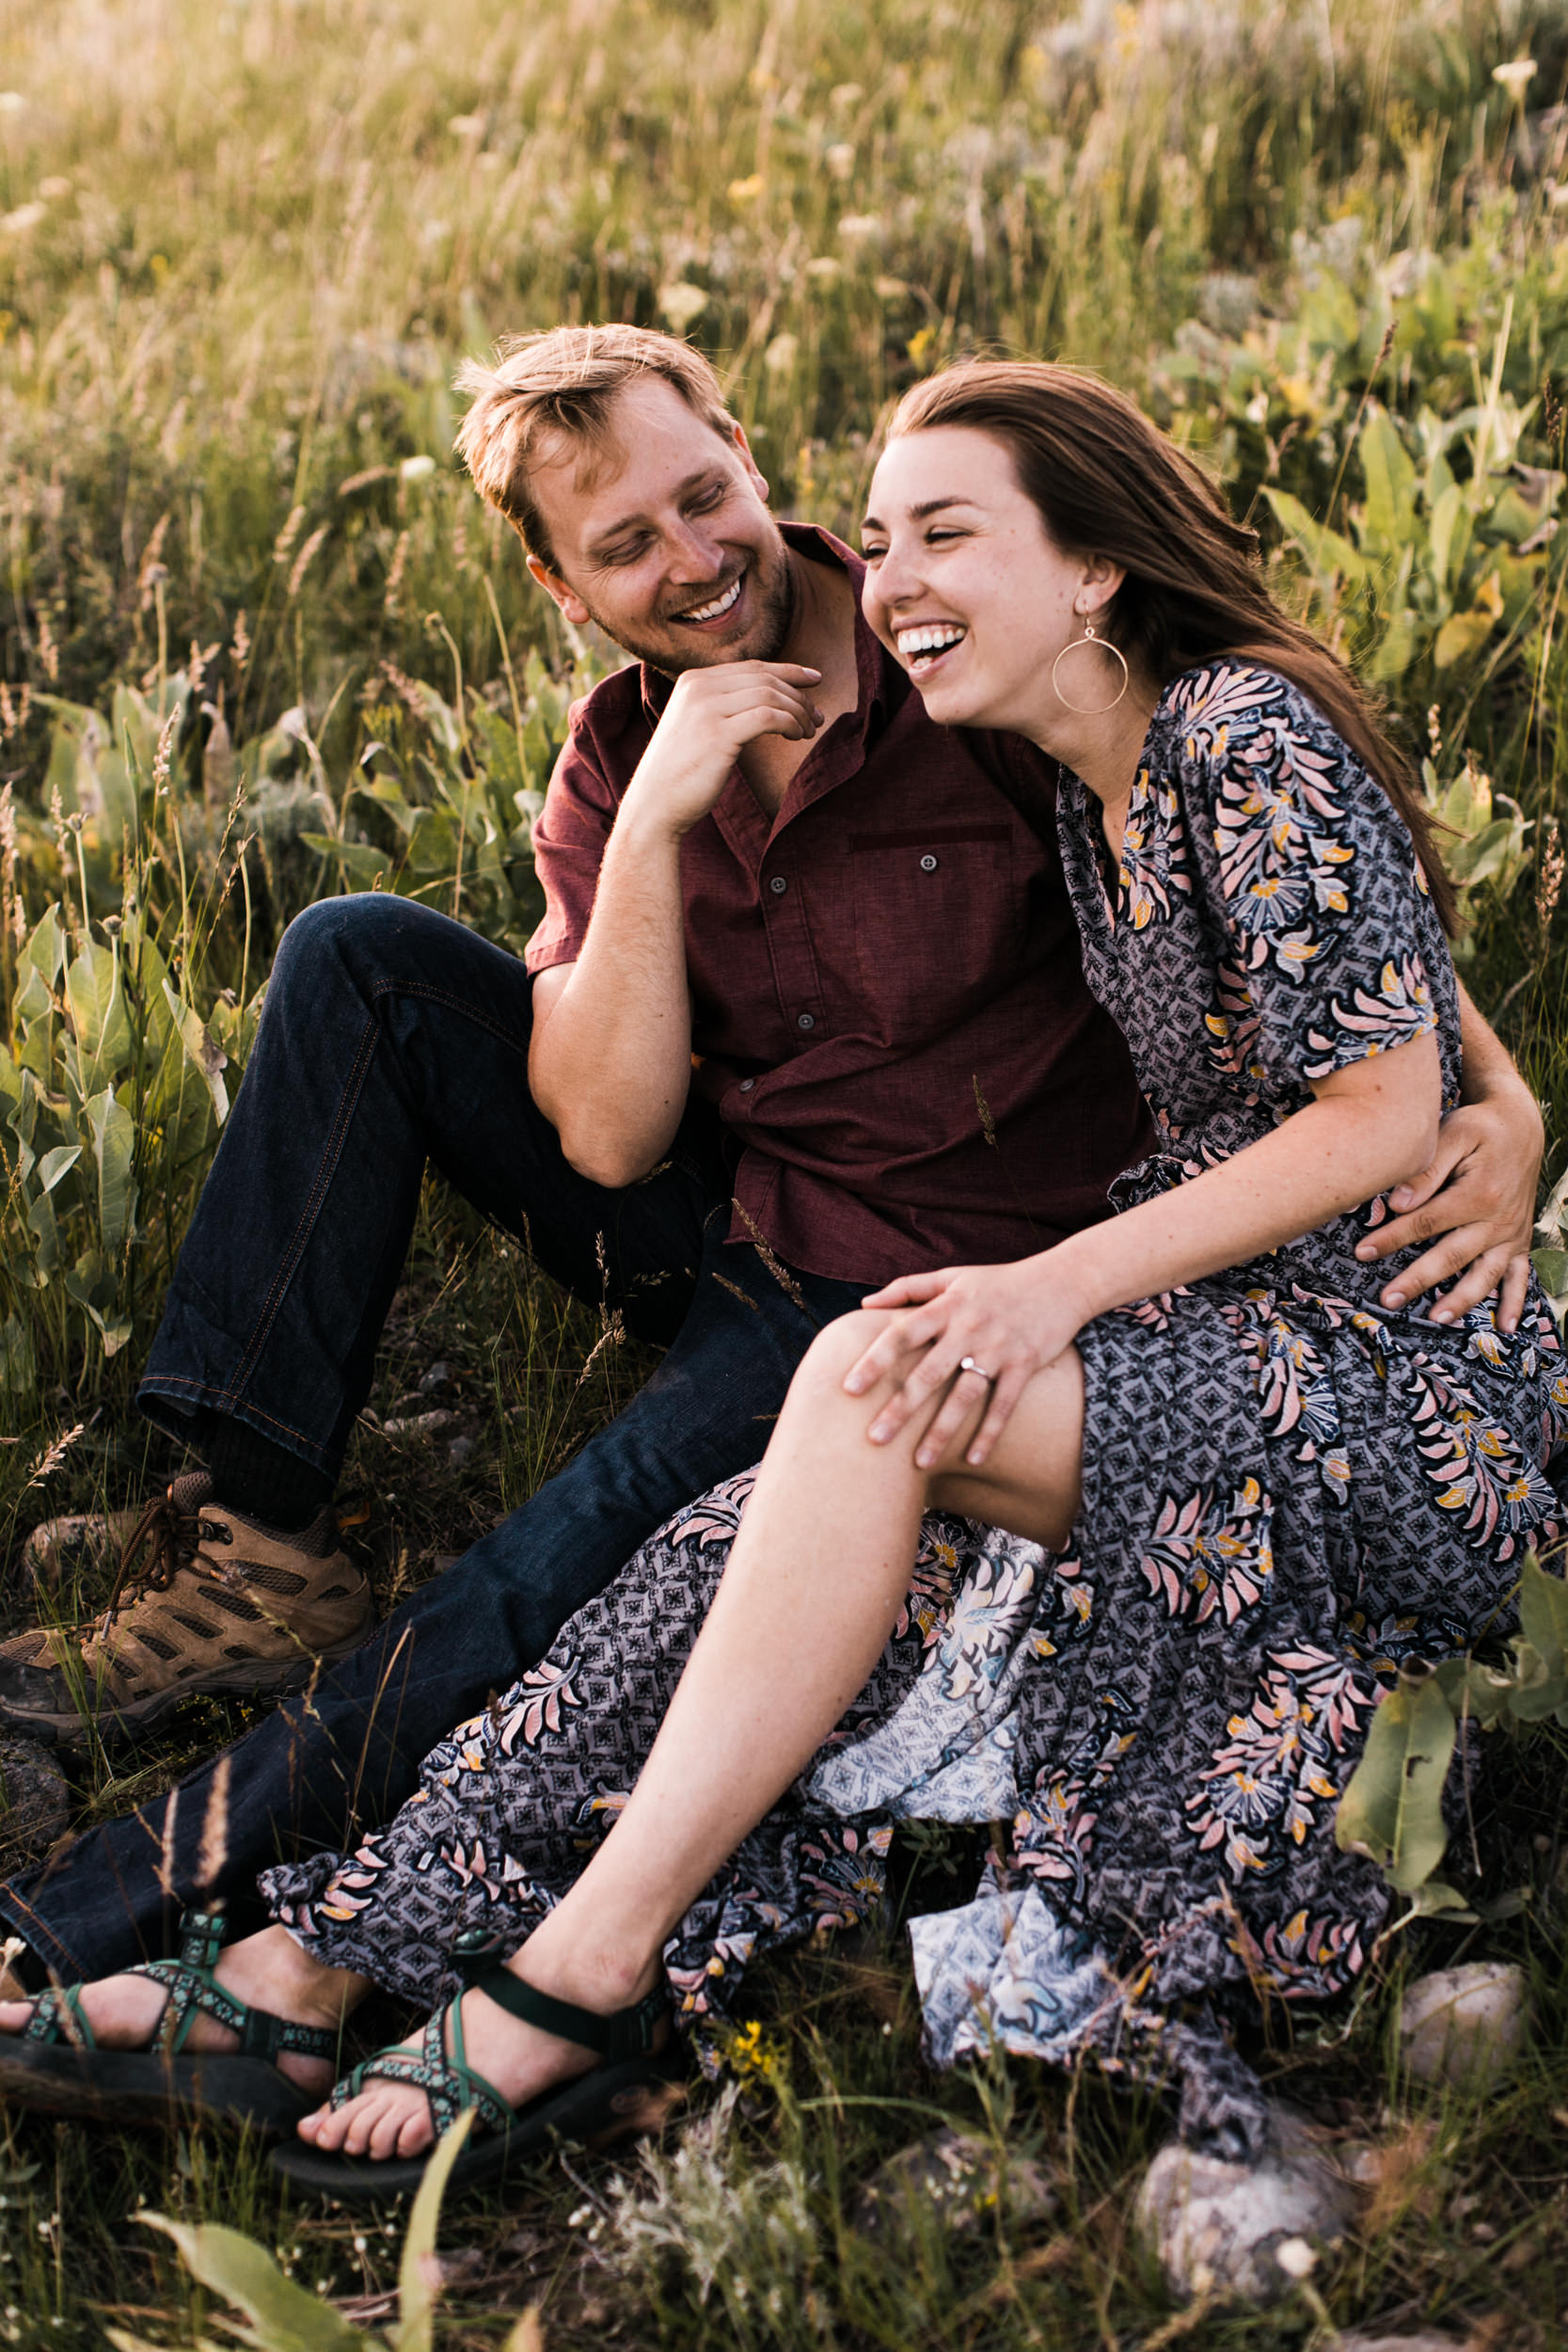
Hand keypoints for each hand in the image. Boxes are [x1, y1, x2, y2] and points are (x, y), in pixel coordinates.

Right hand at [626, 661, 824, 836]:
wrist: (654, 806)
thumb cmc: (682, 773)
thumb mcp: (699, 727)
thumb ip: (724, 707)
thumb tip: (770, 700)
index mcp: (693, 680)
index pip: (752, 667)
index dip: (788, 671)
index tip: (814, 680)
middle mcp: (698, 687)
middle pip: (765, 678)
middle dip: (799, 694)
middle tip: (817, 717)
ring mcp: (706, 708)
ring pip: (770, 695)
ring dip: (798, 712)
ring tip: (808, 731)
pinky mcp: (718, 733)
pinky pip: (768, 717)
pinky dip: (789, 724)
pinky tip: (796, 738)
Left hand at [845, 1258, 1088, 1469]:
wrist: (1060, 1281)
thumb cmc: (998, 1281)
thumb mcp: (952, 1276)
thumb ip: (907, 1288)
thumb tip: (864, 1305)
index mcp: (947, 1306)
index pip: (902, 1334)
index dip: (874, 1360)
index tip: (849, 1388)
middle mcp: (969, 1328)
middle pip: (928, 1373)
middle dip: (901, 1408)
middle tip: (874, 1440)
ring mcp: (999, 1348)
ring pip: (966, 1396)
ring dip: (942, 1431)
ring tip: (919, 1462)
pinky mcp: (1026, 1365)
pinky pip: (1005, 1404)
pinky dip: (990, 1433)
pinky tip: (973, 1460)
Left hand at [1353, 1092, 1542, 1329]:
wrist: (1520, 1126)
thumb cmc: (1478, 1129)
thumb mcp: (1453, 1135)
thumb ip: (1425, 1171)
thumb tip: (1396, 1204)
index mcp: (1479, 1194)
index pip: (1427, 1222)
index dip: (1392, 1238)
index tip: (1362, 1252)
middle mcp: (1498, 1219)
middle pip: (1452, 1255)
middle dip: (1418, 1279)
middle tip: (1387, 1299)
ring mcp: (1511, 1234)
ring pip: (1484, 1274)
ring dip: (1461, 1300)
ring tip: (1435, 1319)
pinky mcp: (1519, 1240)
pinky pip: (1520, 1276)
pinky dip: (1514, 1301)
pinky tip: (1506, 1326)